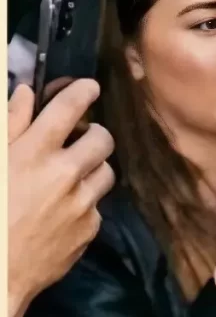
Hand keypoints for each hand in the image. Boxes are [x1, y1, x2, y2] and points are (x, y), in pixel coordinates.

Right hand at [8, 81, 113, 316]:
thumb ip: (7, 127)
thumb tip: (24, 93)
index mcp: (33, 152)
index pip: (70, 107)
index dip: (82, 91)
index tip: (89, 88)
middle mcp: (64, 174)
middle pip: (102, 138)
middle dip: (92, 134)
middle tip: (78, 138)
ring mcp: (81, 203)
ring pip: (105, 171)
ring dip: (91, 168)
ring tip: (68, 175)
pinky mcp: (90, 228)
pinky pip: (97, 205)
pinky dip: (84, 202)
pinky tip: (60, 211)